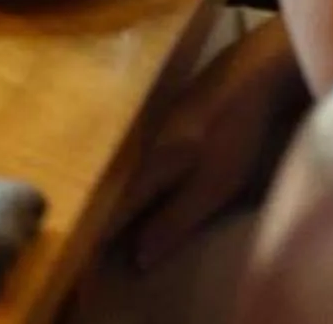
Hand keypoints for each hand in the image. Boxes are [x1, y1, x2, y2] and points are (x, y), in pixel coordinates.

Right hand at [114, 18, 308, 268]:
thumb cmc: (234, 136)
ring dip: (114, 194)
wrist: (249, 73)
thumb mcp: (212, 188)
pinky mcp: (167, 119)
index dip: (100, 234)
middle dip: (101, 215)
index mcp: (149, 167)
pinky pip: (138, 157)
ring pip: (125, 171)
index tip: (84, 260)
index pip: (114, 209)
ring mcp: (153, 129)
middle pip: (114, 190)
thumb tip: (138, 260)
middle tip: (89, 241)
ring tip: (105, 215)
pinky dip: (132, 176)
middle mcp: (141, 148)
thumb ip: (174, 221)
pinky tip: (135, 180)